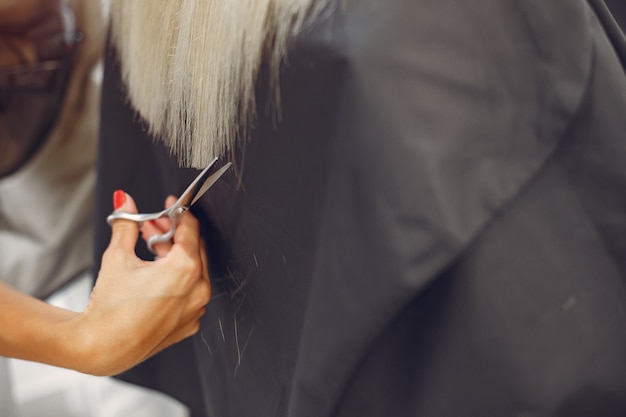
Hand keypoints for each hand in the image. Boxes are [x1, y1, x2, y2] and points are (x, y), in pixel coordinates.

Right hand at [75, 191, 210, 375]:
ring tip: (150, 250)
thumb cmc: (110, 308)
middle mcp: (198, 290)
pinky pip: (191, 294)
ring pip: (194, 271)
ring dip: (175, 257)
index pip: (191, 230)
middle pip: (194, 249)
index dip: (179, 213)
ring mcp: (196, 309)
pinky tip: (157, 276)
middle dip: (174, 234)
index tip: (171, 206)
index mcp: (185, 269)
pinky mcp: (190, 324)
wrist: (103, 348)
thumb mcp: (117, 256)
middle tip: (153, 227)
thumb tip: (125, 201)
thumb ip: (126, 224)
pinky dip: (179, 281)